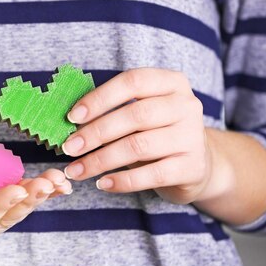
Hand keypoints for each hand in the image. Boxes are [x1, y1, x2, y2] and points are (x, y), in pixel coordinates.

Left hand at [61, 68, 213, 204]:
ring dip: (101, 160)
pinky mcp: (192, 167)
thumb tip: (69, 121)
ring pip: (139, 146)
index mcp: (171, 83)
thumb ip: (111, 111)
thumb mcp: (139, 114)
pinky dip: (122, 181)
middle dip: (95, 133)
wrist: (197, 164)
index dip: (99, 98)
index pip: (132, 82)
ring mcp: (192, 137)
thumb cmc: (156, 132)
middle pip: (135, 115)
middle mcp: (186, 105)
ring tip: (76, 170)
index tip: (72, 116)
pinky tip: (102, 183)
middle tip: (69, 148)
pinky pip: (152, 175)